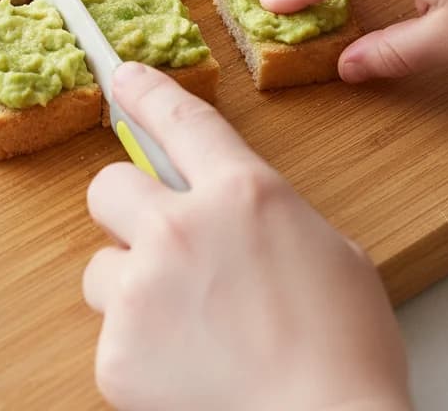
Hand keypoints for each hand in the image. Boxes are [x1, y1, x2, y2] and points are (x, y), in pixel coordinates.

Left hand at [83, 62, 409, 410]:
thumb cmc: (345, 350)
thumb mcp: (329, 251)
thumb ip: (266, 216)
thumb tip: (234, 218)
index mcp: (244, 193)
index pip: (181, 120)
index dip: (148, 93)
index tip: (124, 79)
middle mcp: (182, 228)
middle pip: (108, 185)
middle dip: (128, 209)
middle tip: (159, 243)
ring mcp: (143, 289)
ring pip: (101, 267)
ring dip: (132, 288)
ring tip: (184, 327)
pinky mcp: (118, 352)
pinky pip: (110, 334)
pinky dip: (138, 351)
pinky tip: (184, 369)